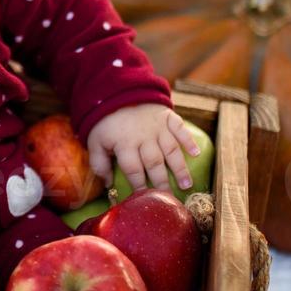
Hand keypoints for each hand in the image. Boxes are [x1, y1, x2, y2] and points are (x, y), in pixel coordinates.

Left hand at [86, 103, 201, 194]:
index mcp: (124, 143)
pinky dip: (188, 140)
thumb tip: (108, 185)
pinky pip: (180, 128)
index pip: (133, 169)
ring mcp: (157, 126)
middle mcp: (143, 136)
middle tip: (170, 198)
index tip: (145, 199)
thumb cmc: (106, 122)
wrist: (118, 91)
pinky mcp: (167, 116)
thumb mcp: (95, 141)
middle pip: (154, 162)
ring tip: (187, 184)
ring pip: (171, 149)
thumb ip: (99, 163)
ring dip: (180, 167)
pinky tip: (196, 153)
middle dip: (162, 182)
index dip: (139, 185)